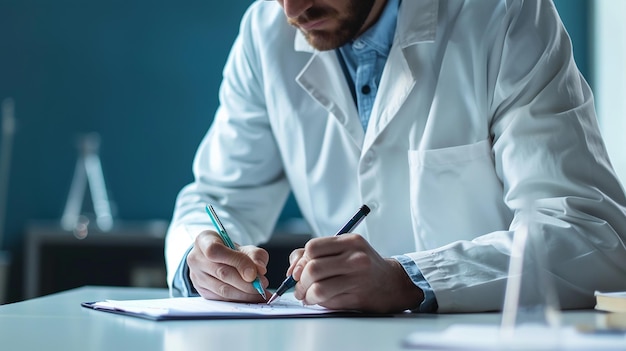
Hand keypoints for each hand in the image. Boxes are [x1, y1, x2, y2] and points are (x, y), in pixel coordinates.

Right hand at [187, 230, 268, 301]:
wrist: (217, 258)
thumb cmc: (230, 251)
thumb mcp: (244, 247)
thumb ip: (255, 255)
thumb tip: (260, 270)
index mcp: (204, 240)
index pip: (215, 251)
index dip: (236, 262)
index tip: (254, 273)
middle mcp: (196, 258)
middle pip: (222, 272)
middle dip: (246, 282)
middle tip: (262, 285)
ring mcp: (196, 276)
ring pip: (222, 289)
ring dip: (245, 294)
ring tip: (260, 293)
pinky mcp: (201, 291)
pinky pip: (222, 298)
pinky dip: (239, 299)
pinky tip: (251, 298)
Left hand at [288, 234, 423, 312]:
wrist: (394, 283)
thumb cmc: (364, 266)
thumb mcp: (345, 250)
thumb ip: (317, 254)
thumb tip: (293, 270)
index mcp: (350, 241)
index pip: (313, 247)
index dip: (300, 261)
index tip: (298, 272)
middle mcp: (355, 257)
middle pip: (312, 268)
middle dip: (300, 282)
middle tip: (300, 288)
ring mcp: (358, 278)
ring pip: (318, 287)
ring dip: (306, 295)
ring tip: (307, 296)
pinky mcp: (358, 297)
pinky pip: (327, 301)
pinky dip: (317, 302)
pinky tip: (319, 301)